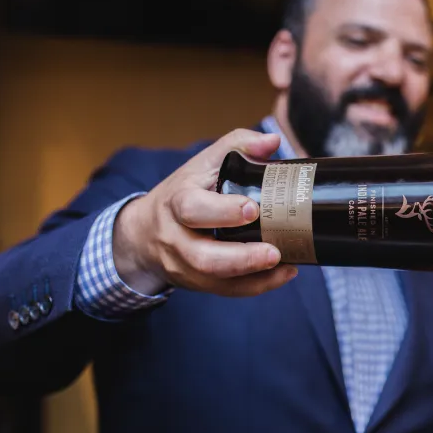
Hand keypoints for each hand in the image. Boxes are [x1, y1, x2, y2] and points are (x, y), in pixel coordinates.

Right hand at [113, 129, 297, 296]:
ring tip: (287, 266)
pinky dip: (256, 286)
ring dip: (255, 278)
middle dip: (241, 258)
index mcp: (177, 202)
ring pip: (216, 280)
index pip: (193, 209)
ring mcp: (185, 265)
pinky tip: (282, 275)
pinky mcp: (197, 283)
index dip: (221, 211)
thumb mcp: (204, 163)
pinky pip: (226, 291)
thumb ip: (237, 145)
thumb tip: (272, 142)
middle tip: (275, 252)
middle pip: (204, 256)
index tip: (252, 208)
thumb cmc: (185, 191)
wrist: (145, 230)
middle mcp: (176, 238)